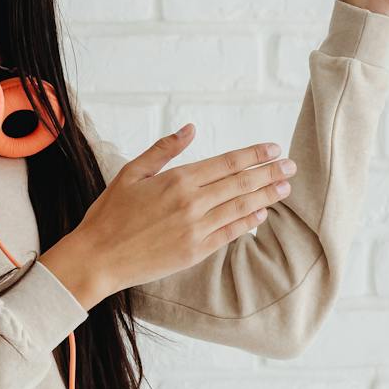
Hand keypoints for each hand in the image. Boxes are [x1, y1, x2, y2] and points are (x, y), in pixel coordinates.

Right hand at [38, 125, 294, 310]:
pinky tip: (261, 214)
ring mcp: (196, 230)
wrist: (97, 258)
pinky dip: (248, 222)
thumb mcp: (132, 172)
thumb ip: (164, 150)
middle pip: (240, 184)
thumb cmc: (110, 214)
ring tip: (284, 188)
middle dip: (269, 173)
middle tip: (290, 166)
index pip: (227, 163)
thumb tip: (190, 129)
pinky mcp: (195, 252)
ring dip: (266, 196)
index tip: (274, 149)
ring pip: (240, 208)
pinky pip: (229, 233)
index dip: (254, 155)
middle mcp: (192, 204)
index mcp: (178, 180)